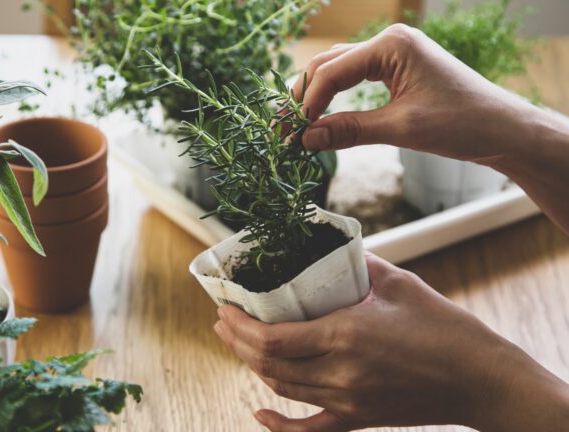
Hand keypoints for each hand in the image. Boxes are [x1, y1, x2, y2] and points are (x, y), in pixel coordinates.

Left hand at [214, 254, 568, 430]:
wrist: (481, 380)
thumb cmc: (444, 327)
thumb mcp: (398, 283)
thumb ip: (357, 263)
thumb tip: (327, 245)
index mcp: (346, 335)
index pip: (271, 337)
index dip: (239, 324)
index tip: (224, 306)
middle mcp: (339, 374)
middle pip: (267, 363)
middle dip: (236, 341)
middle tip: (223, 320)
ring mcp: (347, 401)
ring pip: (282, 388)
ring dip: (252, 366)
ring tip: (237, 343)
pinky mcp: (358, 418)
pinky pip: (310, 430)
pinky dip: (280, 426)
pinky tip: (260, 416)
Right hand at [292, 23, 568, 234]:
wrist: (503, 129)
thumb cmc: (461, 124)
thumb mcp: (400, 128)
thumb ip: (349, 130)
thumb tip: (306, 139)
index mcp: (392, 45)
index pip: (332, 71)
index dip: (307, 103)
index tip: (291, 133)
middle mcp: (390, 42)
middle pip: (329, 65)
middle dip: (305, 96)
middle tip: (284, 128)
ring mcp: (394, 55)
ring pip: (339, 71)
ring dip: (317, 96)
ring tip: (297, 125)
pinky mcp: (398, 70)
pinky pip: (356, 79)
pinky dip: (336, 98)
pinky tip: (323, 117)